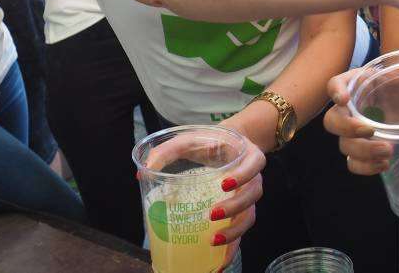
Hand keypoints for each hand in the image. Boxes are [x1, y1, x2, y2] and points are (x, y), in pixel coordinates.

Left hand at [144, 132, 265, 270]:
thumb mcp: (191, 139)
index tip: (224, 183)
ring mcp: (248, 197)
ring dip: (234, 232)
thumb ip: (169, 150)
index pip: (254, 165)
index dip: (243, 176)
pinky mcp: (239, 213)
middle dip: (234, 207)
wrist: (227, 145)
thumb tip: (145, 171)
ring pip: (249, 217)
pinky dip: (231, 249)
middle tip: (212, 214)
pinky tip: (217, 264)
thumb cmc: (209, 142)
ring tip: (213, 241)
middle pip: (253, 195)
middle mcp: (253, 178)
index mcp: (247, 156)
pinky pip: (240, 233)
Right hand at [323, 37, 398, 174]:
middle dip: (349, 129)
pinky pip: (353, 163)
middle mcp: (348, 108)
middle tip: (372, 130)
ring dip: (363, 153)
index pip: (335, 84)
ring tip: (389, 151)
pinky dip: (365, 168)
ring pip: (344, 146)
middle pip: (332, 121)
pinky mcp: (361, 148)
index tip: (344, 99)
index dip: (335, 91)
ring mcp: (352, 131)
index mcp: (356, 83)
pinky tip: (385, 165)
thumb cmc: (398, 79)